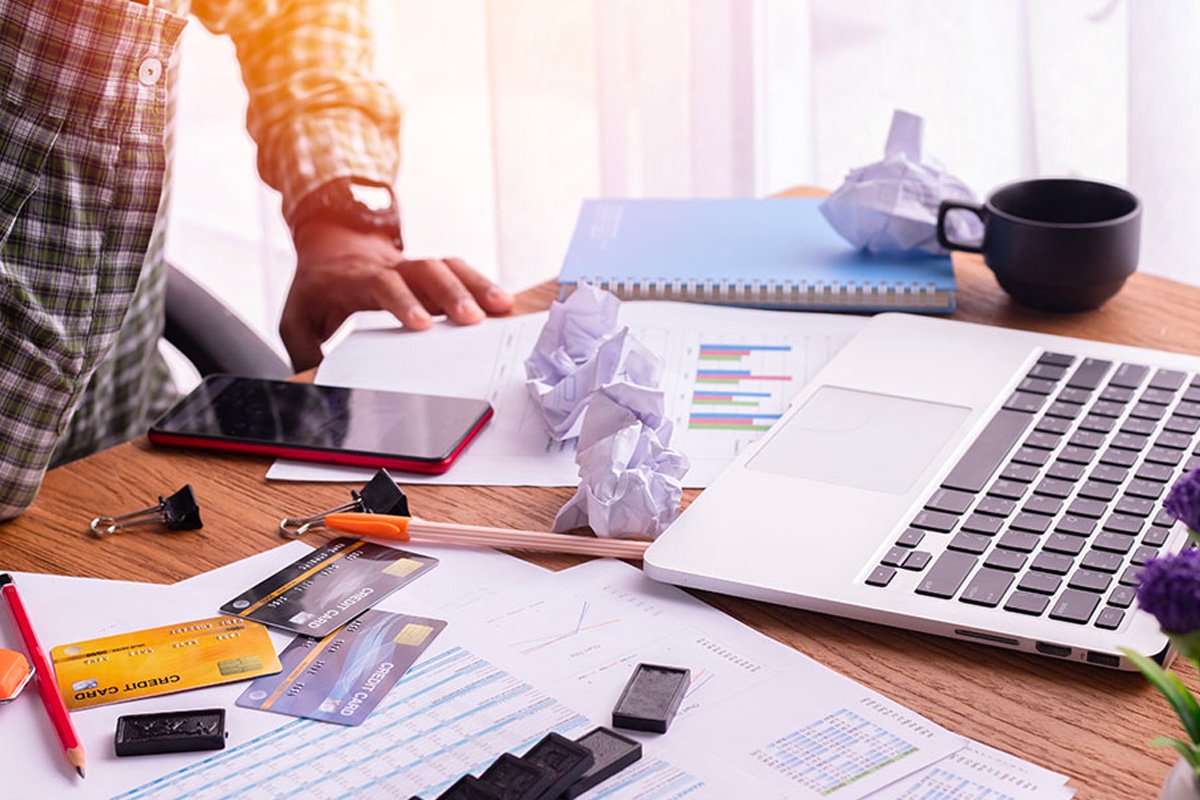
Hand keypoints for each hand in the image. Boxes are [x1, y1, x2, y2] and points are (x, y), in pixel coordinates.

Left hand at [280, 220, 513, 370]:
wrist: (333, 243)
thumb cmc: (317, 288)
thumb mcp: (296, 318)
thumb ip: (304, 351)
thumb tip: (319, 385)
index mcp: (354, 278)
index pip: (381, 285)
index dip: (403, 302)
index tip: (423, 324)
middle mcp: (388, 266)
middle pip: (424, 270)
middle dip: (451, 293)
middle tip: (474, 319)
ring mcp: (413, 266)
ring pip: (447, 266)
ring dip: (476, 285)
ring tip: (502, 308)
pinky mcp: (430, 272)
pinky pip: (459, 271)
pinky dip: (481, 284)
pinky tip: (502, 302)